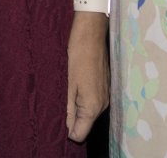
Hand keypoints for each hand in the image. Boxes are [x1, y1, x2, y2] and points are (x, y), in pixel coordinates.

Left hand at [66, 11, 108, 141]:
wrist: (92, 33)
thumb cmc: (78, 56)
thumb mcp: (69, 85)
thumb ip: (69, 109)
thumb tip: (68, 128)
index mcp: (93, 106)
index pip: (80, 134)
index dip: (68, 129)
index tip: (60, 116)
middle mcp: (103, 104)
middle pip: (86, 124)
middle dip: (73, 118)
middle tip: (63, 99)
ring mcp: (106, 95)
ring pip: (90, 113)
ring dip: (78, 107)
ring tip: (69, 90)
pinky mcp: (106, 87)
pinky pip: (94, 102)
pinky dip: (85, 99)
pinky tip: (78, 84)